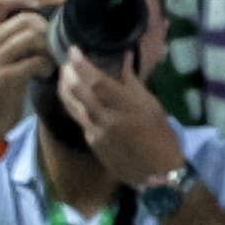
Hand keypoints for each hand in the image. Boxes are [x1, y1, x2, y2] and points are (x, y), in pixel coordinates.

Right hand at [0, 0, 56, 137]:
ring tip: (48, 58)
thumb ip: (9, 37)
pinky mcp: (2, 77)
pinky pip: (35, 60)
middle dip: (45, 29)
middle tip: (51, 43)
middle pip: (25, 19)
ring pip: (32, 37)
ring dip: (48, 47)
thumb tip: (39, 16)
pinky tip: (44, 72)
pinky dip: (46, 64)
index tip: (36, 6)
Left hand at [53, 49, 186, 189]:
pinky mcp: (92, 143)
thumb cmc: (161, 135)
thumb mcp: (151, 105)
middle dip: (68, 74)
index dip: (81, 65)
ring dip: (65, 89)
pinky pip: (79, 119)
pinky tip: (75, 96)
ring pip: (72, 106)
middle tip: (65, 60)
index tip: (73, 50)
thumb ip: (133, 81)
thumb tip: (124, 57)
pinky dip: (74, 104)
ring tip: (63, 74)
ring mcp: (94, 133)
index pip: (95, 81)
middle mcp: (104, 120)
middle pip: (77, 93)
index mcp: (123, 107)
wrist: (157, 174)